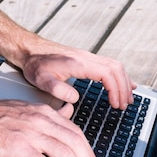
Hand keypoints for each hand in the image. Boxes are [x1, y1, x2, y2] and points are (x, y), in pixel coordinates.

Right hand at [0, 97, 97, 156]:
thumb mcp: (26, 108)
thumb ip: (48, 114)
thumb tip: (68, 112)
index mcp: (45, 113)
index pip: (75, 131)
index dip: (87, 149)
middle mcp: (42, 121)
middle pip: (74, 143)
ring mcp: (31, 133)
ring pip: (64, 153)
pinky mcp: (19, 147)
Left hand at [18, 42, 136, 109]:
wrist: (29, 51)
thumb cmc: (35, 64)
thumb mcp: (41, 79)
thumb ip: (57, 89)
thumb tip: (74, 98)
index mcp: (78, 63)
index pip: (106, 73)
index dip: (115, 90)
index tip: (115, 104)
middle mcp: (86, 57)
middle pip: (115, 69)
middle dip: (123, 88)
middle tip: (124, 106)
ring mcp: (87, 57)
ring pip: (115, 66)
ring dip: (123, 82)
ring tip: (126, 99)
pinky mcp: (86, 59)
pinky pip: (109, 65)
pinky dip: (119, 75)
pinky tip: (124, 83)